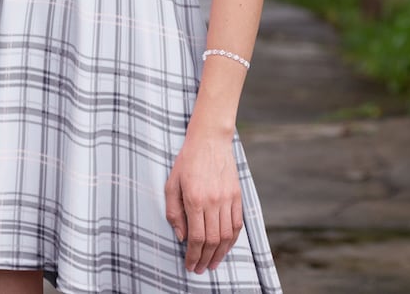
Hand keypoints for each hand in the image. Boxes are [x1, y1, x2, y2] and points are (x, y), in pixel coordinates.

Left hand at [164, 128, 242, 273]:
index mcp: (194, 198)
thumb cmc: (187, 160)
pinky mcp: (237, 195)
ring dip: (220, 254)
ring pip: (226, 236)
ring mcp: (227, 198)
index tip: (189, 264)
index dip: (193, 255)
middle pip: (212, 241)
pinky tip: (225, 247)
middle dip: (205, 259)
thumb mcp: (171, 183)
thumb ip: (173, 212)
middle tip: (199, 269)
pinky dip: (232, 239)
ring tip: (212, 263)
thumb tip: (181, 237)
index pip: (196, 237)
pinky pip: (237, 224)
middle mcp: (213, 201)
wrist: (209, 139)